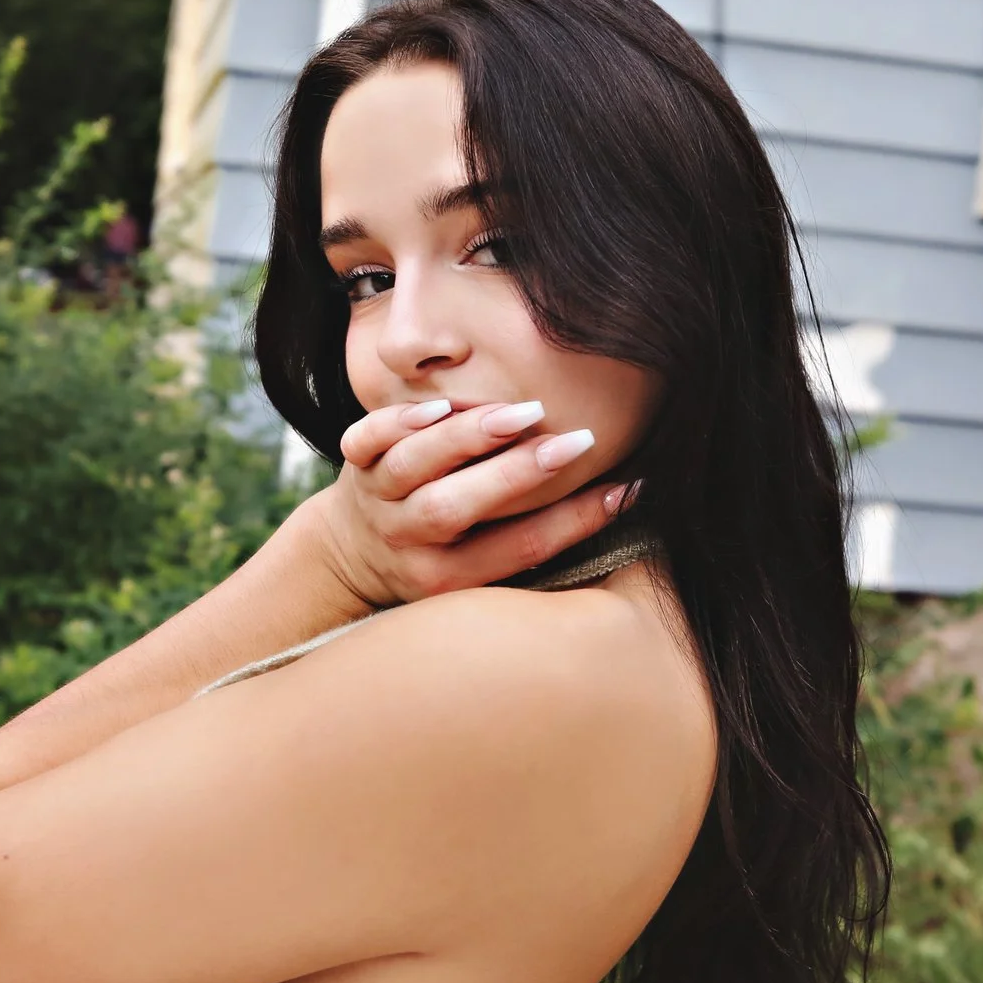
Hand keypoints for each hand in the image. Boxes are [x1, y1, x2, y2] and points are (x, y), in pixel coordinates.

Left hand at [309, 398, 635, 607]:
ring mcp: (376, 500)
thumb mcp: (484, 566)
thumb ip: (542, 536)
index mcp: (449, 577)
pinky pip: (364, 440)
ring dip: (465, 436)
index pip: (518, 549)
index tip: (628, 486)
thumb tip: (629, 494)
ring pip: (412, 467)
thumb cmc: (443, 555)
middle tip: (575, 442)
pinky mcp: (353, 465)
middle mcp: (409, 540)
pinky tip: (437, 405)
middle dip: (517, 474)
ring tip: (519, 413)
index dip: (575, 519)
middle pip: (456, 509)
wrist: (353, 556)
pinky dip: (396, 422)